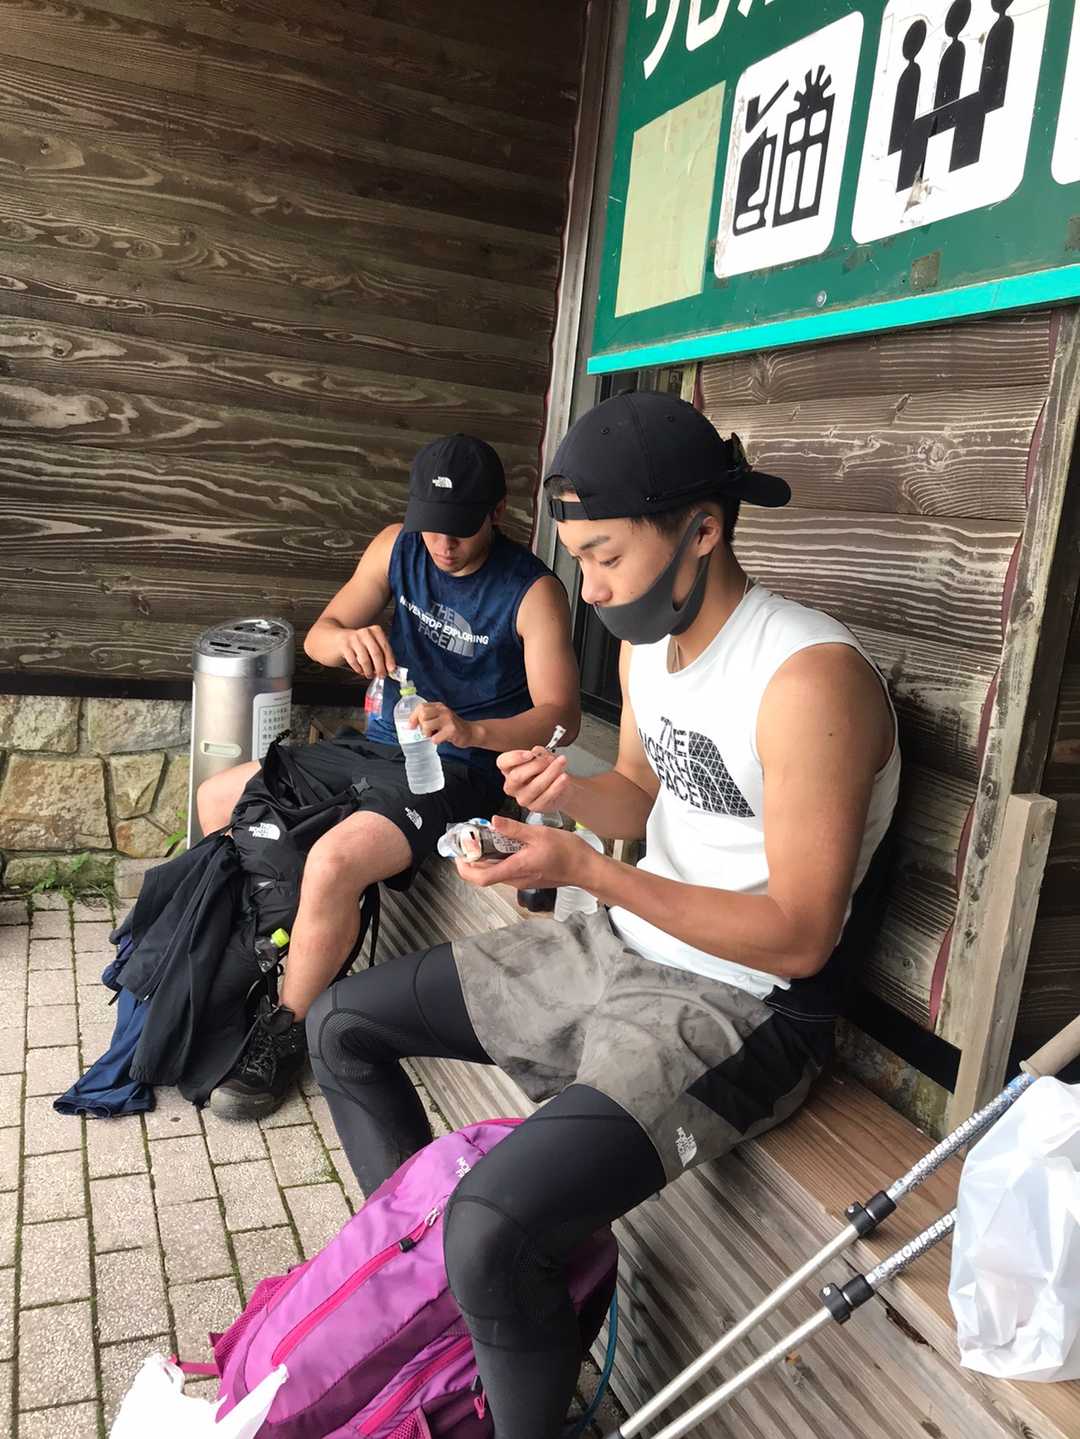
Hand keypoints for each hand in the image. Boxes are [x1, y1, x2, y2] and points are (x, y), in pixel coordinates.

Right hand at [337, 625, 396, 677]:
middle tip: (381, 675)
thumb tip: (390, 668)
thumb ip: (381, 654)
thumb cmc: (357, 644)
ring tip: (369, 674)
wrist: (333, 639)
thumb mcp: (370, 644)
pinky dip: (359, 669)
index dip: (389, 660)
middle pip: (376, 653)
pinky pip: (354, 662)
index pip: (385, 646)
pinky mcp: (344, 646)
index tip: (391, 670)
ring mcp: (354, 638)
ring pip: (365, 659)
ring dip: (369, 671)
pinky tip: (360, 670)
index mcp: (375, 630)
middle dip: (380, 668)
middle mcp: (365, 632)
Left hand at [410, 702, 473, 747]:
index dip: (413, 717)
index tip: (411, 726)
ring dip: (427, 734)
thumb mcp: (439, 717)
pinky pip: (435, 738)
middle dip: (421, 726)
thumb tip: (410, 725)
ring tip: (434, 735)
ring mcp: (448, 720)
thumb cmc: (451, 726)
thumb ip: (427, 717)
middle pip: (422, 715)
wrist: (469, 732)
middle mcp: (443, 710)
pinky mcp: (451, 730)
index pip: (421, 707)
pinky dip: (435, 741)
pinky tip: (442, 738)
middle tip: (427, 731)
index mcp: (439, 706)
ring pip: (426, 726)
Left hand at [455, 814, 598, 891]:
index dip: (464, 868)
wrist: (586, 868)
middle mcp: (516, 879)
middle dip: (472, 859)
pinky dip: (499, 858)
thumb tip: (493, 822)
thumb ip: (513, 829)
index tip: (458, 853)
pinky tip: (503, 843)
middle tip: (470, 839)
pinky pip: (506, 870)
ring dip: (485, 858)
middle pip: (484, 876)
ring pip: (494, 872)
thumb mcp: (539, 833)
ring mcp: (522, 880)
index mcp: (516, 868)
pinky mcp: (527, 877)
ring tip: (485, 837)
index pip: (481, 878)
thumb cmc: (567, 852)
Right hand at [497, 747, 570, 814]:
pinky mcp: (535, 807)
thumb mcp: (544, 756)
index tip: (530, 754)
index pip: (503, 762)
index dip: (515, 757)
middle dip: (535, 765)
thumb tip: (537, 751)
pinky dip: (556, 786)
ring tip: (561, 764)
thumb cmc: (548, 770)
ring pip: (534, 786)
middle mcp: (512, 785)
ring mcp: (522, 798)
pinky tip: (563, 778)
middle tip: (549, 759)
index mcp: (509, 770)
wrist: (561, 786)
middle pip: (516, 776)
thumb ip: (540, 753)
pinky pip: (546, 796)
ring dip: (550, 773)